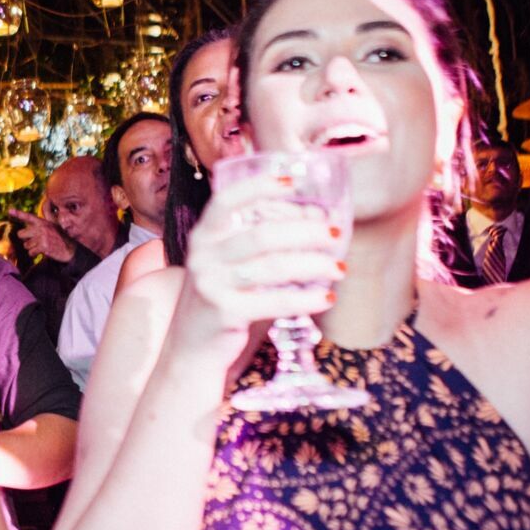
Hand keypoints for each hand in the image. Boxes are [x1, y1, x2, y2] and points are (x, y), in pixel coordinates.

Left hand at [9, 208, 75, 262]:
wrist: (69, 249)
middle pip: (20, 234)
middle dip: (26, 239)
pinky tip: (43, 251)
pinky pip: (31, 252)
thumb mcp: (52, 225)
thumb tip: (45, 203)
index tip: (10, 211)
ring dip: (32, 248)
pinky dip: (35, 254)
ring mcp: (42, 237)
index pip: (28, 217)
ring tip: (42, 246)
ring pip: (26, 245)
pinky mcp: (43, 246)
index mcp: (42, 222)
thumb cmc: (59, 237)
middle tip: (36, 241)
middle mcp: (41, 228)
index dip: (18, 213)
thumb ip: (45, 217)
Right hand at [177, 170, 342, 344]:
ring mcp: (211, 284)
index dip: (258, 186)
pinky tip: (326, 298)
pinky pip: (275, 301)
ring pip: (273, 267)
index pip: (226, 201)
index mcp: (203, 236)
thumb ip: (255, 245)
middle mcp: (203, 256)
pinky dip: (305, 299)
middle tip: (334, 234)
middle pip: (262, 235)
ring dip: (313, 266)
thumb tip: (314, 224)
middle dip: (305, 232)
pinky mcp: (224, 312)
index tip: (293, 181)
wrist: (191, 349)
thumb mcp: (225, 265)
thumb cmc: (220, 300)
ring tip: (339, 269)